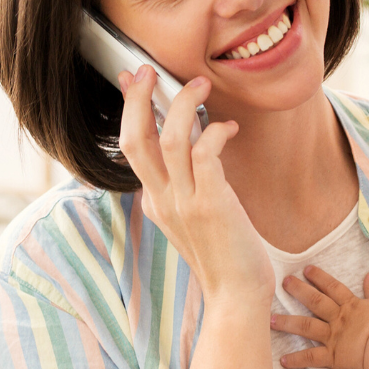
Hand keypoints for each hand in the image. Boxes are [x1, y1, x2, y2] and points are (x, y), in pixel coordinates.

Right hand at [118, 66, 273, 305]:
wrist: (237, 297)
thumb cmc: (225, 257)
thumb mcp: (193, 220)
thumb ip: (185, 190)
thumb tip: (196, 150)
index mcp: (155, 202)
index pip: (132, 148)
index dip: (131, 110)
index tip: (134, 81)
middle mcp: (162, 200)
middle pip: (135, 140)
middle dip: (139, 99)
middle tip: (150, 70)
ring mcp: (184, 203)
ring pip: (170, 140)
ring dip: (183, 104)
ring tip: (201, 84)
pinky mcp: (211, 205)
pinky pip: (204, 154)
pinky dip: (215, 132)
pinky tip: (229, 128)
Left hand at [270, 266, 368, 368]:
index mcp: (350, 306)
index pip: (332, 287)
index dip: (319, 277)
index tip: (306, 269)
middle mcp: (338, 318)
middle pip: (315, 301)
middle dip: (298, 291)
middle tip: (283, 283)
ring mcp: (332, 337)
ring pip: (306, 327)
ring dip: (287, 323)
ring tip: (270, 319)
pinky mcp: (332, 356)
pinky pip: (311, 357)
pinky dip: (297, 360)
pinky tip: (283, 360)